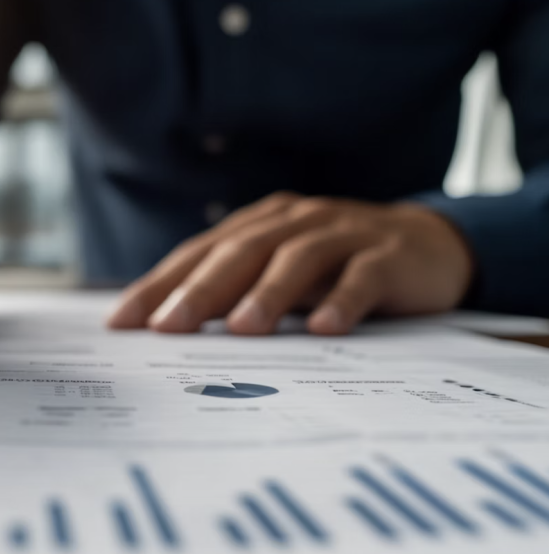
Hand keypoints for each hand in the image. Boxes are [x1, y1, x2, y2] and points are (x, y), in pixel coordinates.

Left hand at [107, 192, 473, 334]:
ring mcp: (343, 234)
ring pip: (297, 259)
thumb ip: (233, 294)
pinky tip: (325, 328)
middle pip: (240, 253)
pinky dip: (344, 300)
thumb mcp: (279, 276)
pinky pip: (364, 277)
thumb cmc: (335, 268)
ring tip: (243, 330)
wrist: (431, 246)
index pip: (199, 255)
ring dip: (268, 294)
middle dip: (200, 290)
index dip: (159, 285)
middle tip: (167, 327)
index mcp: (260, 226)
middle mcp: (295, 222)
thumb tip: (166, 330)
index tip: (122, 322)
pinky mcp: (389, 256)